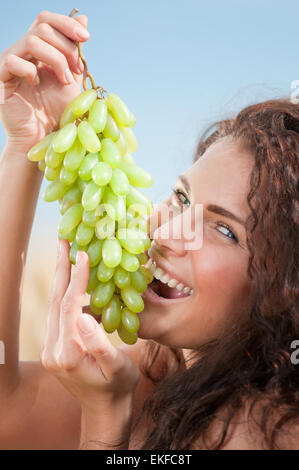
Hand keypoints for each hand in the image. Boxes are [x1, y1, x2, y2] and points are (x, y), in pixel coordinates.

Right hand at [0, 10, 88, 151]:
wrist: (45, 139)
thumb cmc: (57, 113)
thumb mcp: (72, 80)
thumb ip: (75, 52)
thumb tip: (83, 18)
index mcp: (39, 50)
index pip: (46, 20)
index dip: (66, 23)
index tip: (86, 38)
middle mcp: (23, 53)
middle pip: (42, 26)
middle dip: (66, 46)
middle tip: (76, 70)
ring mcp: (10, 64)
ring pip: (31, 40)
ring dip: (56, 59)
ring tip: (64, 81)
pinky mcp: (1, 79)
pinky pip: (13, 61)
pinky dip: (31, 71)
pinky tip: (37, 84)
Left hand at [41, 240, 139, 413]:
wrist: (105, 410)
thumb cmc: (118, 389)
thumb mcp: (117, 368)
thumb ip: (101, 344)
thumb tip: (87, 316)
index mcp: (67, 354)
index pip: (70, 307)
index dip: (77, 280)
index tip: (83, 254)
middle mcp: (52, 349)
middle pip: (56, 301)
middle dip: (61, 270)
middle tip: (64, 241)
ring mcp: (51, 348)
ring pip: (54, 306)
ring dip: (61, 278)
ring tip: (66, 253)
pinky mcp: (55, 347)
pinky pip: (59, 313)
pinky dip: (65, 292)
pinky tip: (72, 279)